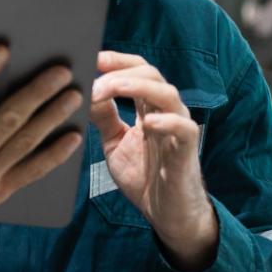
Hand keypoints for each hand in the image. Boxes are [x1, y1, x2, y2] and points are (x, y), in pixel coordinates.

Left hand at [91, 51, 217, 271]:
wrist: (166, 214)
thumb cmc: (143, 176)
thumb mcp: (114, 143)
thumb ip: (104, 117)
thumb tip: (84, 92)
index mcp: (148, 106)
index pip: (136, 70)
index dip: (115, 61)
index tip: (90, 56)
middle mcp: (165, 111)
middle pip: (151, 74)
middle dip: (121, 71)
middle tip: (94, 76)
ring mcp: (178, 128)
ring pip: (168, 94)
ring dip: (139, 87)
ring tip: (113, 88)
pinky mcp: (187, 150)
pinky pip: (184, 128)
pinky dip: (167, 121)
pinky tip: (147, 123)